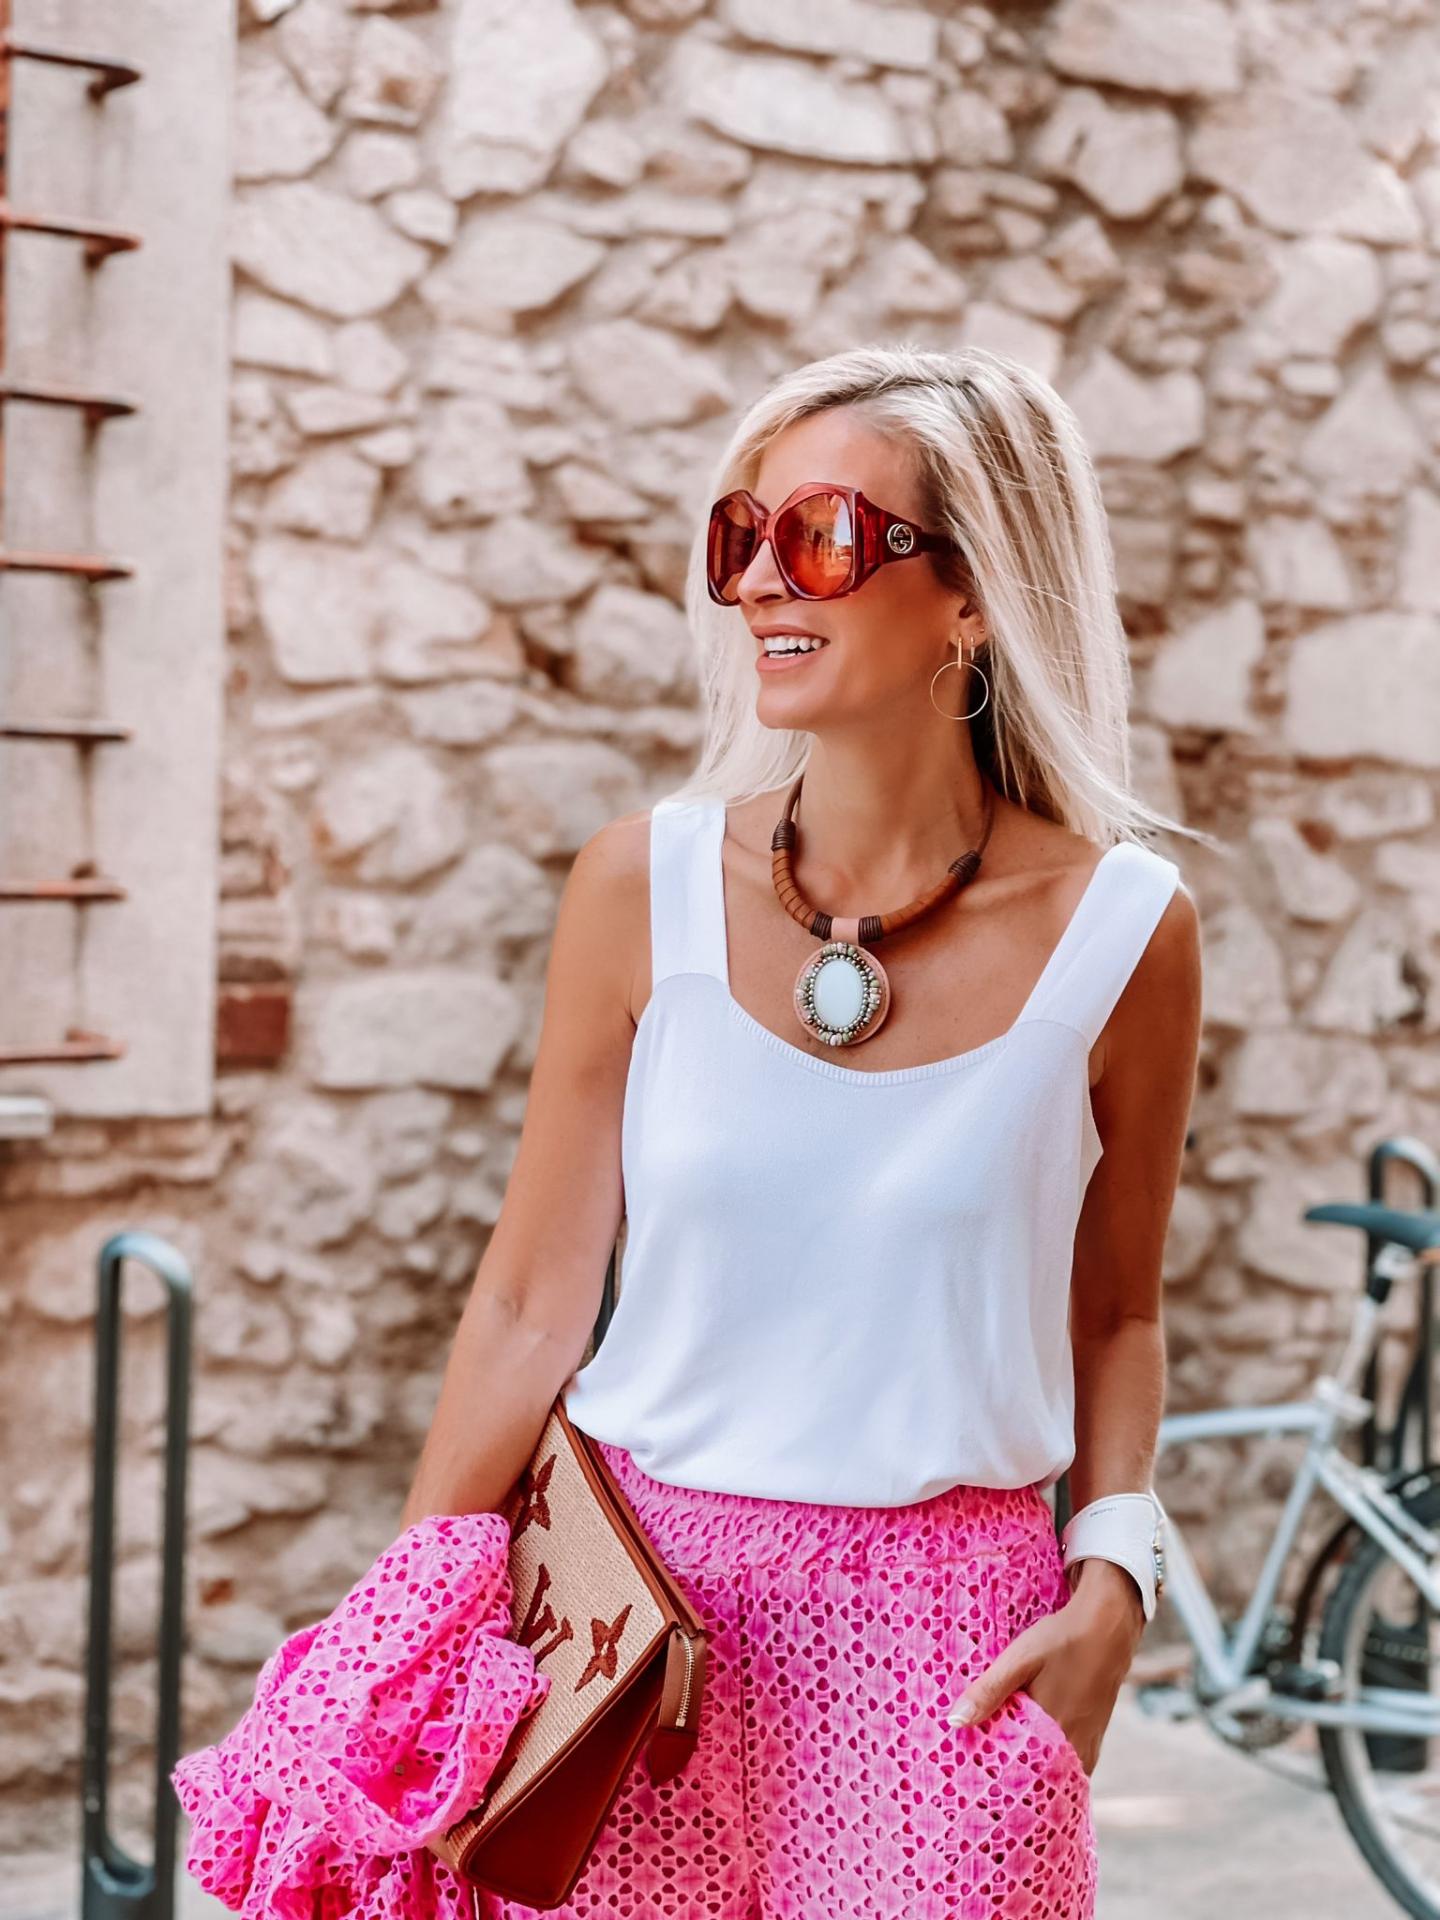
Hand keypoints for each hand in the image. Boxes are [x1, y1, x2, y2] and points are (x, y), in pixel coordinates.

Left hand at [944, 1559, 1144, 1774]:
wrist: (1107, 1628)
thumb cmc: (1061, 1641)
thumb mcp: (1020, 1660)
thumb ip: (989, 1691)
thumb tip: (955, 1722)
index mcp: (1052, 1732)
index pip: (1019, 1775)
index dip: (996, 1780)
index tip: (974, 1780)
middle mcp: (1074, 1747)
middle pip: (1040, 1781)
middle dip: (1016, 1784)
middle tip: (987, 1780)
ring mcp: (1089, 1744)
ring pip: (1059, 1776)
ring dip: (1037, 1777)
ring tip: (1010, 1774)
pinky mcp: (1096, 1737)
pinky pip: (1075, 1767)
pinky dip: (1057, 1769)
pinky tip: (1040, 1760)